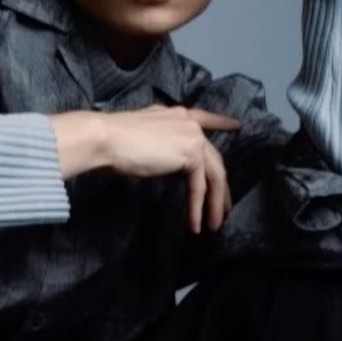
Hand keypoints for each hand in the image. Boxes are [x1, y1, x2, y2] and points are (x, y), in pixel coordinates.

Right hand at [104, 103, 239, 233]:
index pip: (204, 118)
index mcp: (175, 115)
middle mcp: (187, 123)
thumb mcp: (141, 138)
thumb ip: (159, 143)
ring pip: (213, 175)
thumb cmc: (111, 141)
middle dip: (220, 186)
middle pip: (213, 158)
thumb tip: (164, 158)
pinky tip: (194, 224)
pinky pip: (199, 186)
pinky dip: (197, 207)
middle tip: (224, 207)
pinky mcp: (191, 154)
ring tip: (213, 224)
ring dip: (214, 203)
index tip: (236, 125)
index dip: (222, 122)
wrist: (105, 139)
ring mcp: (192, 137)